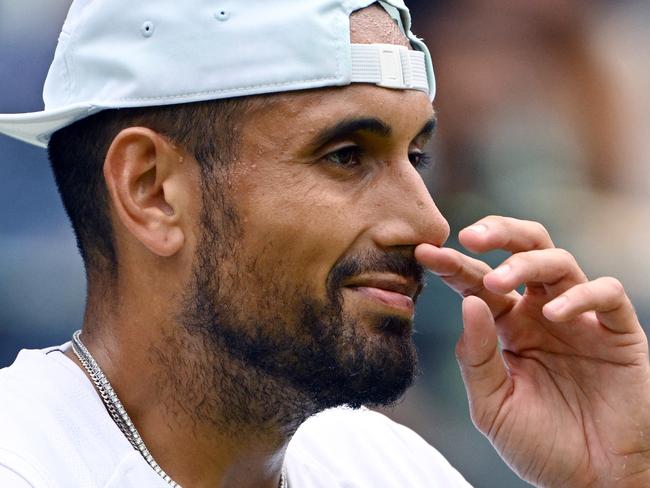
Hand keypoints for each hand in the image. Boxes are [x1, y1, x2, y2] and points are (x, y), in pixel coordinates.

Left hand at [415, 216, 649, 487]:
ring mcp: (581, 319)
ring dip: (526, 264)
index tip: (424, 253)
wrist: (592, 482)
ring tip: (499, 283)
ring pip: (560, 262)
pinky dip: (580, 295)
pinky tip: (552, 312)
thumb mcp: (492, 403)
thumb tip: (467, 302)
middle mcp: (542, 312)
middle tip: (467, 236)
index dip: (452, 265)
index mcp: (509, 325)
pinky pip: (606, 294)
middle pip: (525, 249)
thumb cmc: (540, 444)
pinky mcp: (619, 333)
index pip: (479, 281)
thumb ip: (476, 356)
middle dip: (498, 233)